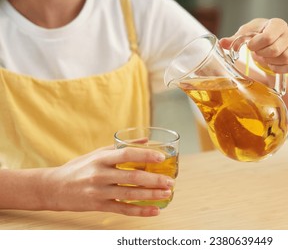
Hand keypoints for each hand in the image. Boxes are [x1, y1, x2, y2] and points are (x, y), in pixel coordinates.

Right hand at [42, 146, 173, 215]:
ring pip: (129, 194)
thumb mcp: (97, 153)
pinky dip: (140, 211)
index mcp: (101, 159)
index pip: (126, 155)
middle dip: (153, 180)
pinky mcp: (98, 206)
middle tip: (170, 181)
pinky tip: (154, 210)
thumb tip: (146, 140)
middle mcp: (100, 175)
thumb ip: (121, 147)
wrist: (54, 188)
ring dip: (151, 195)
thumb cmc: (79, 167)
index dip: (145, 156)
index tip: (161, 158)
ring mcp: (99, 192)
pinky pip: (123, 210)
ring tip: (167, 193)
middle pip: (132, 177)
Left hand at [220, 18, 287, 73]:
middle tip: (256, 52)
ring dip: (268, 61)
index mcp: (277, 24)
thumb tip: (222, 43)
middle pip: (274, 50)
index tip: (249, 46)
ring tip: (263, 56)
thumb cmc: (256, 35)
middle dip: (261, 53)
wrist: (269, 43)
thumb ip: (234, 39)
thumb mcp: (245, 34)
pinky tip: (270, 64)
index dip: (255, 44)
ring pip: (282, 58)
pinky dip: (276, 68)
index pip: (268, 37)